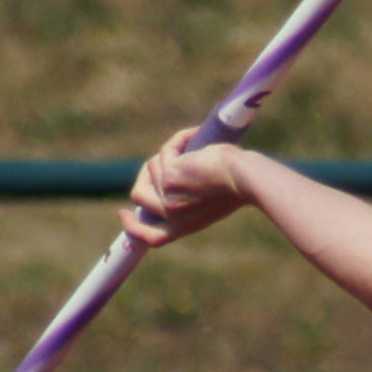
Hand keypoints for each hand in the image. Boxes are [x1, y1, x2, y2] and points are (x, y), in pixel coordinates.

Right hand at [119, 127, 249, 246]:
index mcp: (183, 227)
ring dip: (171, 154)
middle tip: (166, 161)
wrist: (248, 180)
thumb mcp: (209, 200)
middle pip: (138, 196)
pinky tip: (195, 135)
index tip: (123, 212)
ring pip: (151, 169)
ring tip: (198, 151)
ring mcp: (167, 196)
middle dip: (146, 174)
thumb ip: (187, 198)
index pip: (149, 237)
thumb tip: (166, 179)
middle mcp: (172, 216)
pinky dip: (180, 140)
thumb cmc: (238, 187)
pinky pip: (165, 151)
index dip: (132, 226)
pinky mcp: (169, 175)